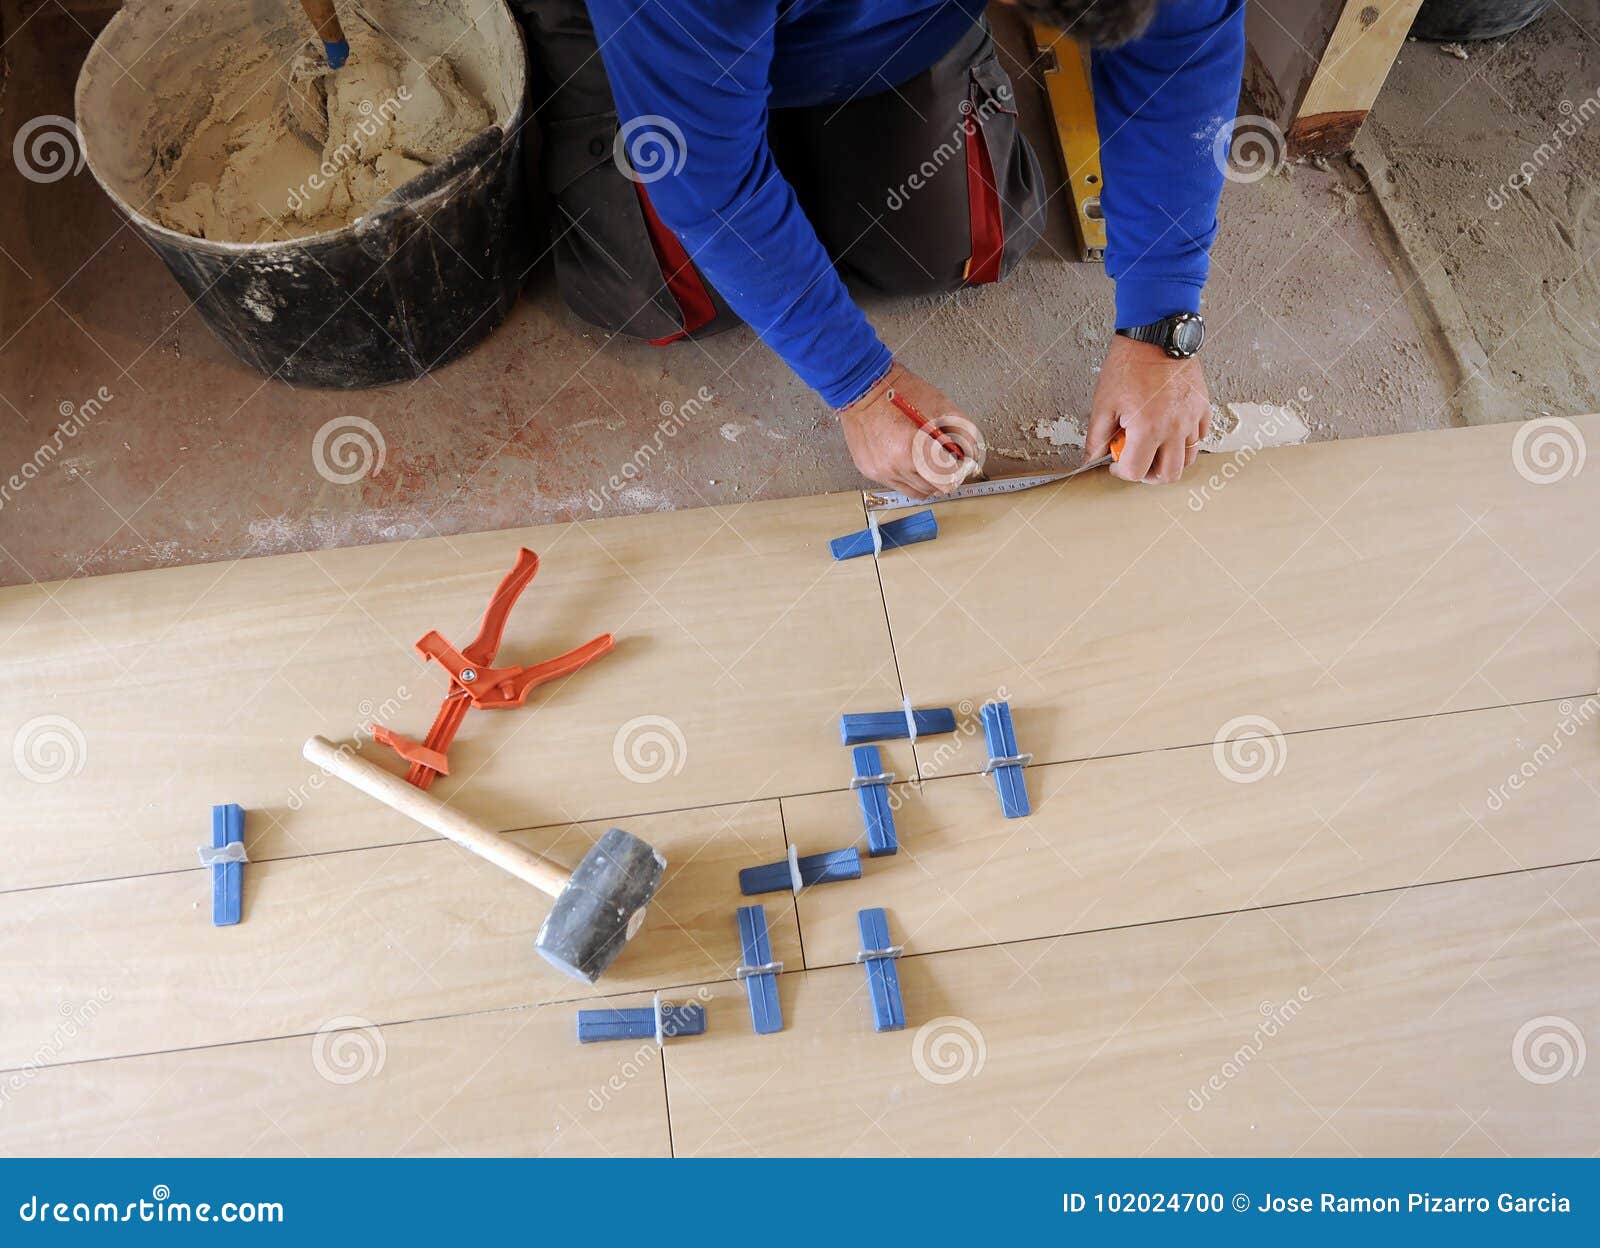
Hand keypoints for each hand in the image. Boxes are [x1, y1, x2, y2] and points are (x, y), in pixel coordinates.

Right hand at [838, 362, 984, 497]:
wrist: (862, 388)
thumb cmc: (901, 392)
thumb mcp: (942, 406)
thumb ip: (964, 433)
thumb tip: (972, 457)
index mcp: (913, 449)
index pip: (948, 482)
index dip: (957, 471)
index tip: (957, 460)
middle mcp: (895, 466)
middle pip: (934, 489)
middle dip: (943, 474)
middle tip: (942, 455)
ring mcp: (881, 472)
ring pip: (917, 492)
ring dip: (926, 479)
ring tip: (925, 457)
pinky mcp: (870, 472)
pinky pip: (898, 485)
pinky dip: (908, 476)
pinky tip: (908, 458)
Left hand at [1086, 335, 1210, 484]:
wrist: (1156, 334)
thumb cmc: (1129, 363)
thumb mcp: (1104, 402)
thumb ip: (1097, 436)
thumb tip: (1091, 458)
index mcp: (1148, 428)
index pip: (1136, 472)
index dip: (1121, 472)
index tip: (1115, 463)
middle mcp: (1174, 428)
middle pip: (1169, 474)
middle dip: (1149, 475)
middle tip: (1137, 463)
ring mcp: (1192, 418)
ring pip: (1188, 458)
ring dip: (1169, 460)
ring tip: (1154, 448)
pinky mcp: (1202, 406)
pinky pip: (1200, 436)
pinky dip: (1186, 442)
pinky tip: (1169, 431)